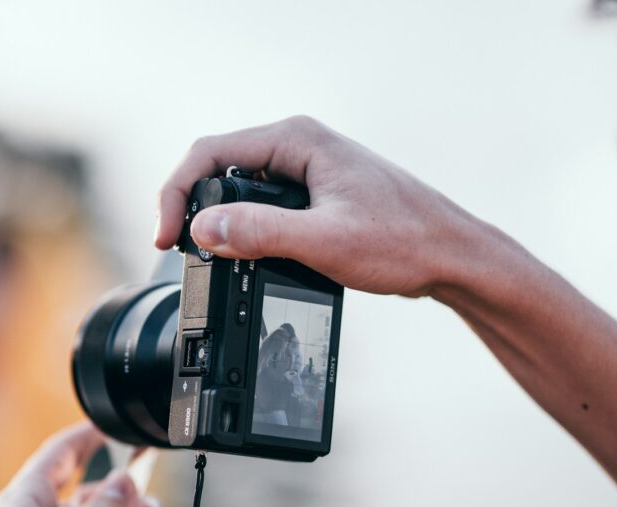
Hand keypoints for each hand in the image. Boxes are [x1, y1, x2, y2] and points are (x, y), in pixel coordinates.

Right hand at [156, 115, 482, 297]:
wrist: (450, 255)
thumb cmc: (403, 241)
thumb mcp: (324, 240)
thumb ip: (260, 232)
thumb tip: (202, 228)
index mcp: (297, 140)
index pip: (209, 152)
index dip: (177, 193)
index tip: (166, 237)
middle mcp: (299, 146)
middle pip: (218, 167)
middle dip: (192, 206)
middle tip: (181, 249)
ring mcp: (307, 169)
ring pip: (239, 188)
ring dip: (219, 219)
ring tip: (209, 255)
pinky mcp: (314, 193)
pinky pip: (262, 204)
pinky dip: (244, 227)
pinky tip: (244, 253)